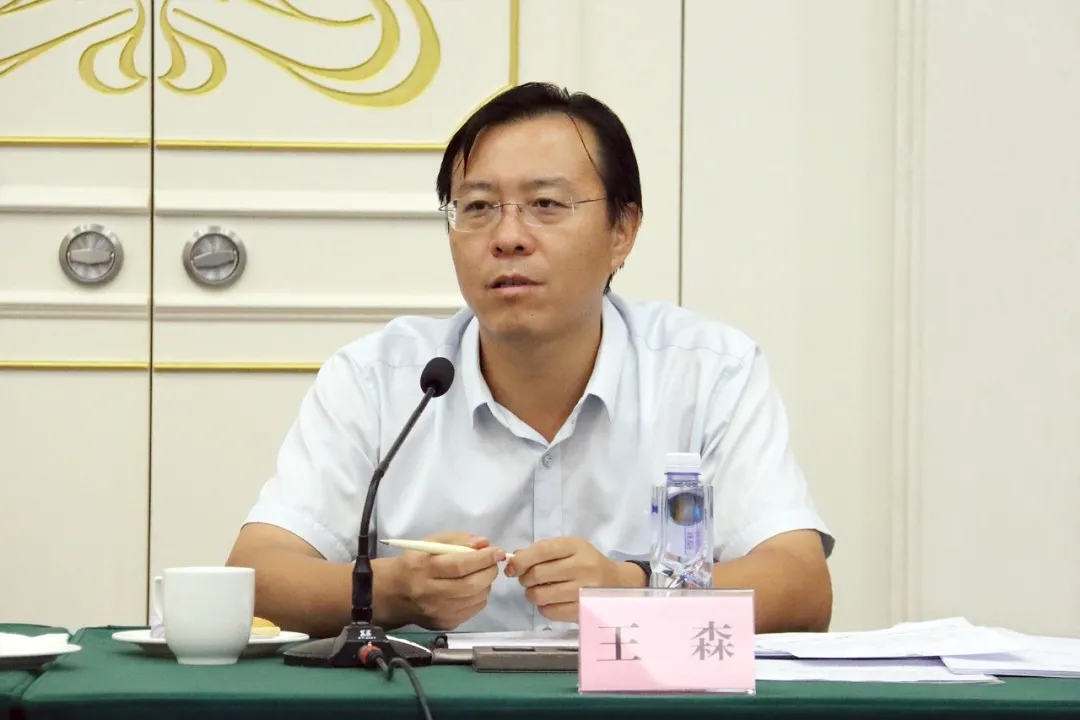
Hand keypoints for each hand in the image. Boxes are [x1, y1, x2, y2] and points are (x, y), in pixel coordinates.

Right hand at [392, 531, 504, 630]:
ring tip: (482, 574)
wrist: (394, 594)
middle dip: (489, 571)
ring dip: (486, 584)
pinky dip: (480, 596)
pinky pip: (474, 609)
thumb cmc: (415, 563)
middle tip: (493, 562)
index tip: (498, 551)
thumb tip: (484, 543)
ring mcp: (439, 612)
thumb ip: (457, 539)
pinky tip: (473, 588)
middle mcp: (431, 593)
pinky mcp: (446, 624)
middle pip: (471, 585)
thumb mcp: (430, 544)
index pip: (460, 565)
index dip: (483, 558)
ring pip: (476, 598)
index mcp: (424, 568)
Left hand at [505, 537, 645, 622]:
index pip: (543, 550)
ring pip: (540, 595)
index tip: (512, 567)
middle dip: (525, 578)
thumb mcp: (570, 548)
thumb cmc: (588, 563)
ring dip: (532, 594)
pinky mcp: (581, 611)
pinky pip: (549, 611)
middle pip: (537, 574)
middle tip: (528, 579)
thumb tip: (515, 560)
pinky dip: (543, 607)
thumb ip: (543, 551)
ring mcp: (583, 591)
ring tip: (539, 590)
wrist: (617, 583)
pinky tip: (551, 601)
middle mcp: (582, 567)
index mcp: (577, 547)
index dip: (522, 559)